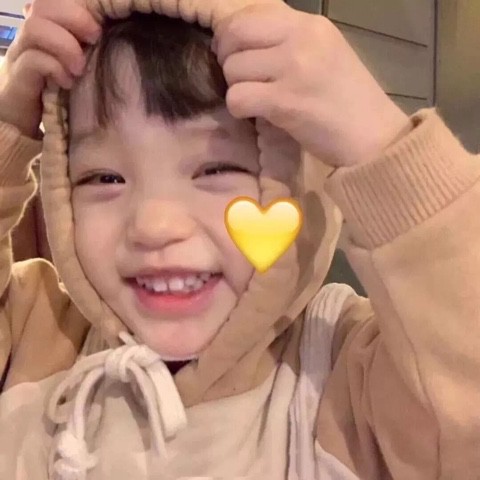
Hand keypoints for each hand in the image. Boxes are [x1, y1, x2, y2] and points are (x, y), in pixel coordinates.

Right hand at [0, 0, 100, 137]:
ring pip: (35, 28)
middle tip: (94, 38)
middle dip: (75, 17)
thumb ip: (89, 52)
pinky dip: (54, 67)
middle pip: (43, 5)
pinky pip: (32, 60)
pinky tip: (66, 83)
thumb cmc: (58, 99)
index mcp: (46, 31)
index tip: (101, 26)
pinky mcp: (16, 80)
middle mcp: (29, 38)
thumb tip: (115, 38)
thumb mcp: (78, 71)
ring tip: (79, 67)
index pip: (53, 1)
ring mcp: (19, 56)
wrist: (23, 129)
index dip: (78, 7)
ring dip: (65, 45)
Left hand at [214, 3, 411, 166]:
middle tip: (240, 78)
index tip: (236, 54)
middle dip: (226, 58)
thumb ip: (288, 40)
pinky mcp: (285, 101)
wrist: (374, 136)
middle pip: (234, 33)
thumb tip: (244, 40)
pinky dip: (239, 109)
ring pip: (232, 68)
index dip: (231, 34)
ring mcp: (293, 68)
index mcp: (310, 24)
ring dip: (236, 88)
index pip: (249, 12)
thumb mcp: (324, 53)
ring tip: (256, 99)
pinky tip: (256, 114)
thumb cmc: (348, 100)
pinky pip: (238, 98)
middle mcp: (301, 38)